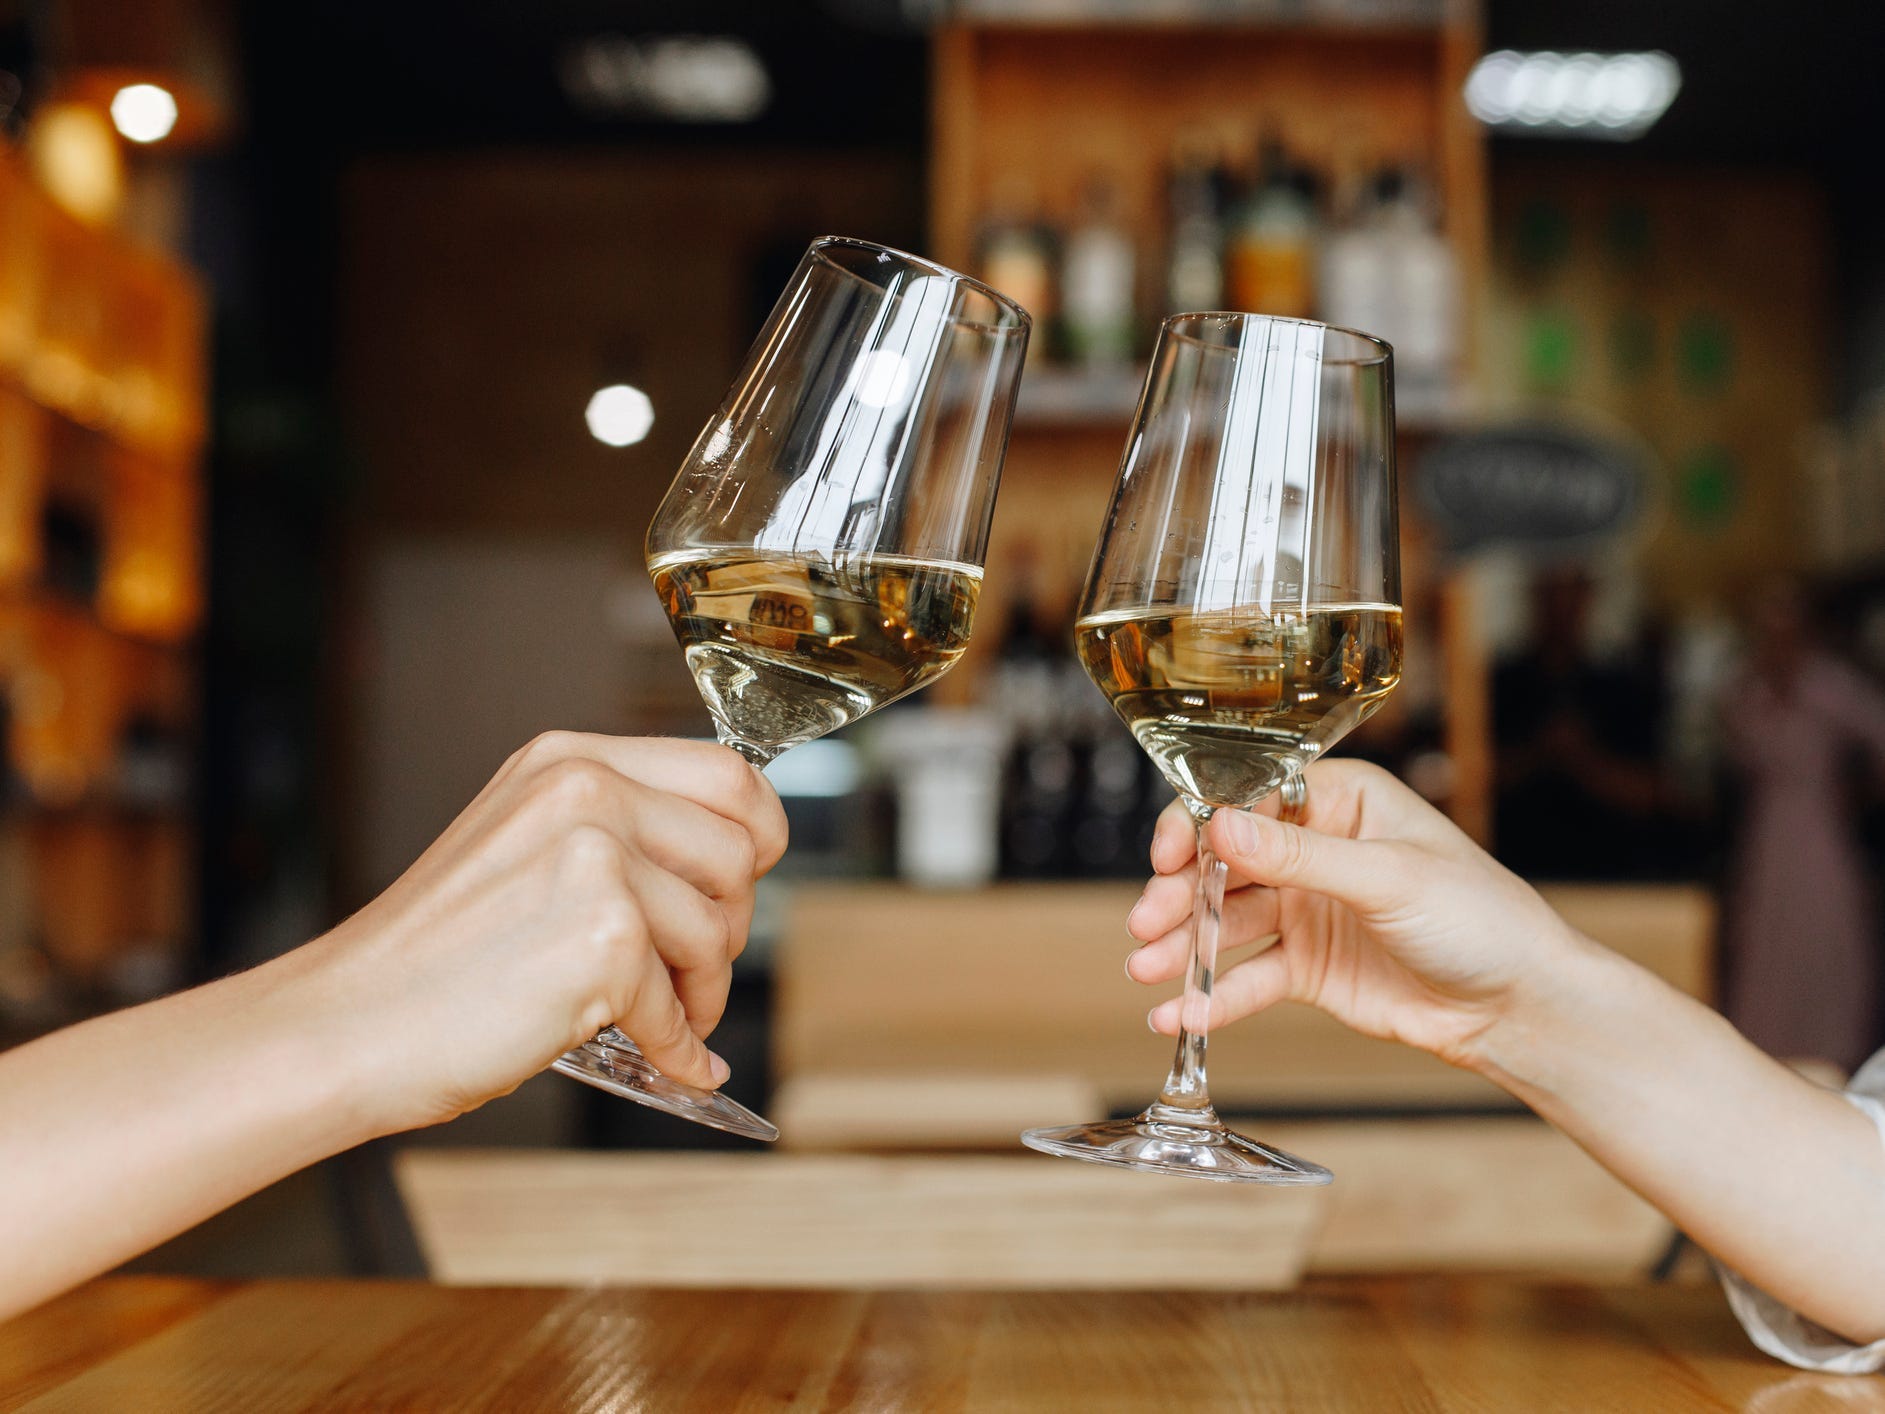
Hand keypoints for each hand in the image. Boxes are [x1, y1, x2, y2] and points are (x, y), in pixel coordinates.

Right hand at [290, 732, 787, 1131]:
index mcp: (569, 760)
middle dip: (733, 920)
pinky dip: (677, 1047)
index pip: (728, 771)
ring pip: (717, 929)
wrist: (349, 1023)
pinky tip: (664, 1059)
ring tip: (661, 1015)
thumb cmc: (434, 952)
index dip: (759, 832)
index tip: (748, 877)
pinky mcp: (601, 940)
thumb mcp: (523, 840)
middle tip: (694, 967)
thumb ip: (617, 828)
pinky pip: (679, 1005)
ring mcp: (594, 861)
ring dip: (704, 990)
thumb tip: (733, 858)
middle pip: (739, 850)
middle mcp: (585, 792)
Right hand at [1125, 760, 1583, 1069]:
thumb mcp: (1388, 878)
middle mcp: (1315, 849)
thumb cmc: (1480, 919)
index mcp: (1339, 802)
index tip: (1168, 857)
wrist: (1519, 1007)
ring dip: (1184, 946)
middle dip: (1180, 893)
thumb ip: (1299, 857)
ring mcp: (1307, 910)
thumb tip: (1221, 827)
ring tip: (1148, 972)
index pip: (1248, 798)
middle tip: (1147, 923)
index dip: (1199, 825)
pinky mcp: (1307, 968)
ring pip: (1225, 922)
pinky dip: (1211, 998)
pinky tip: (1180, 1017)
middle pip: (1224, 863)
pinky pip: (1247, 978)